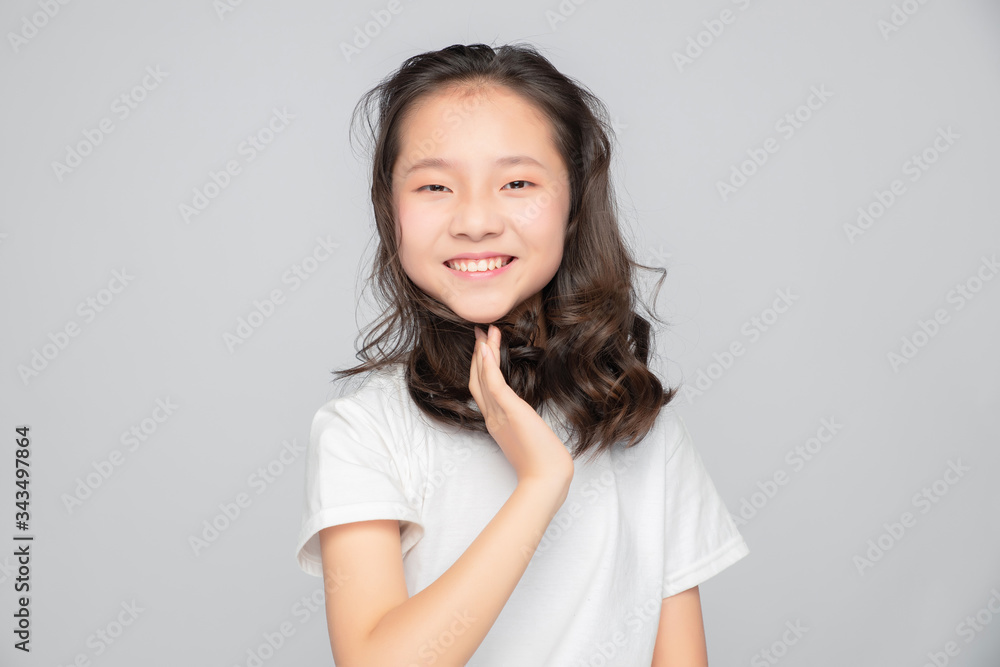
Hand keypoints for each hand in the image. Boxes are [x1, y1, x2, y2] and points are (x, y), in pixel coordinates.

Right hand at [469, 325, 573, 489]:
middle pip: (477, 381)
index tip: (484, 348)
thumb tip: (526, 417)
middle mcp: (492, 417)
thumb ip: (523, 424)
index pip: (482, 390)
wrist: (546, 480)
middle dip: (479, 355)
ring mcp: (499, 414)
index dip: (481, 368)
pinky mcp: (510, 412)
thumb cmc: (542, 463)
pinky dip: (489, 366)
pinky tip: (488, 349)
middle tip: (480, 332)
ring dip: (484, 352)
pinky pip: (494, 385)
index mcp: (496, 422)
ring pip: (483, 378)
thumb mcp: (529, 438)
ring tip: (486, 332)